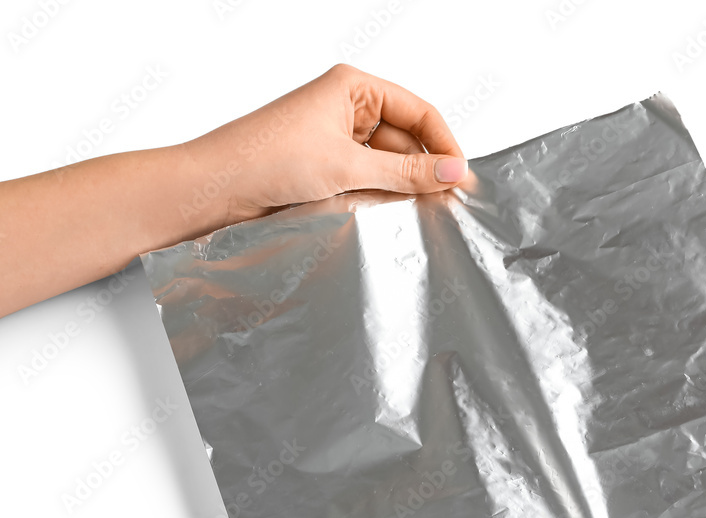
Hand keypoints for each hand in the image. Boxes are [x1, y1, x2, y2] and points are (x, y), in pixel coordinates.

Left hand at [184, 63, 468, 221]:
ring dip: (399, 187)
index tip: (461, 179)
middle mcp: (346, 108)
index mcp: (353, 87)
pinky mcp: (325, 168)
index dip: (443, 144)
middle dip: (423, 171)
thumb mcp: (348, 166)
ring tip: (413, 213)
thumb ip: (405, 172)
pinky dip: (379, 197)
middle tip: (444, 205)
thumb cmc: (266, 159)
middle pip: (406, 140)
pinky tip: (385, 214)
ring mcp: (335, 139)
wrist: (215, 189)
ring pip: (387, 164)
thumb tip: (452, 174)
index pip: (418, 112)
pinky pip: (367, 180)